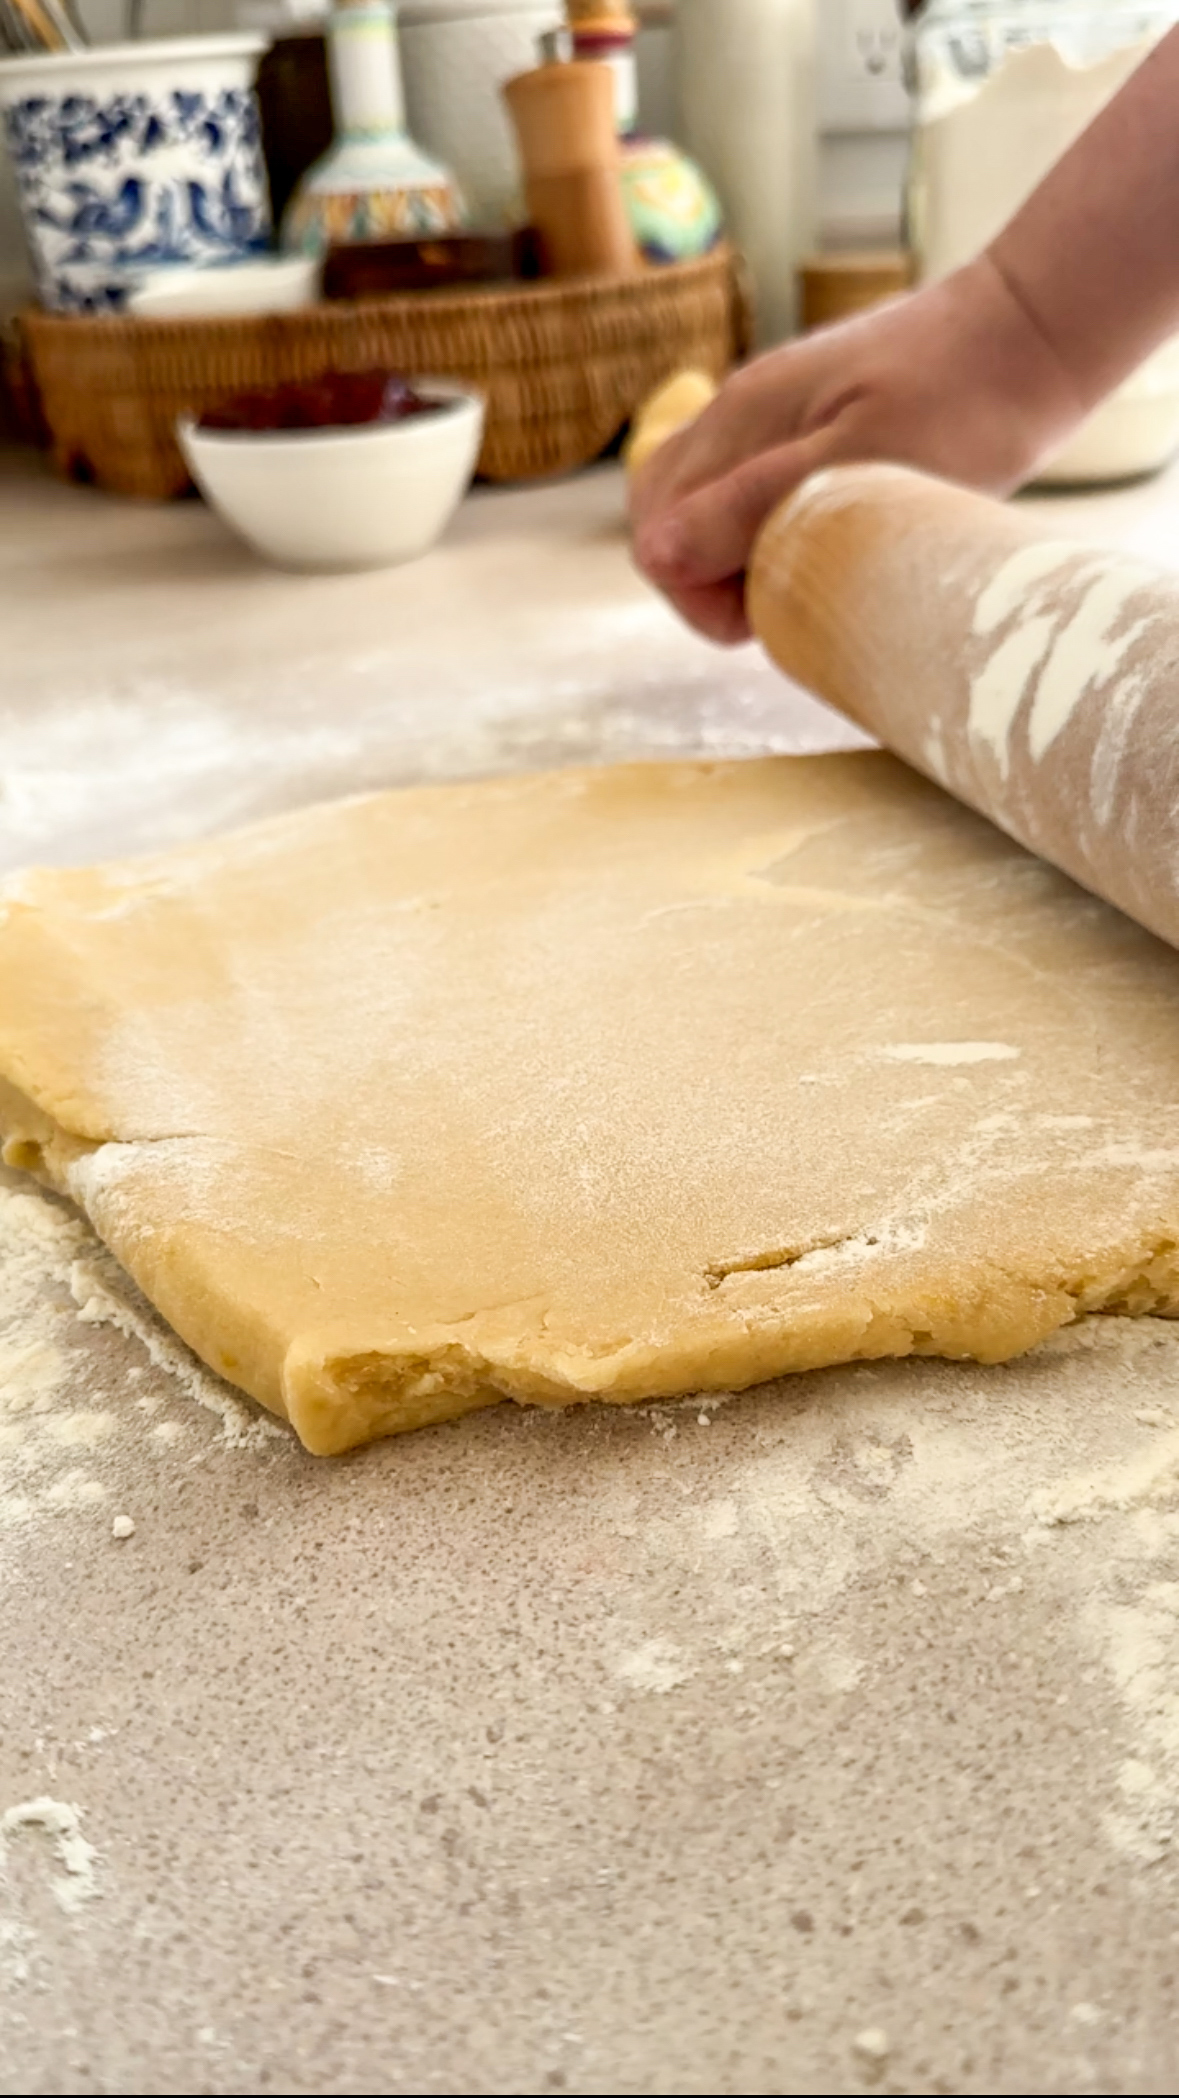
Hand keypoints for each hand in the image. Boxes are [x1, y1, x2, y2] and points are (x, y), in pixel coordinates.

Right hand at [629, 255, 1087, 644]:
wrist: (1033, 332)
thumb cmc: (965, 403)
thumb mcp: (859, 468)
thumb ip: (752, 506)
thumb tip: (657, 555)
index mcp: (740, 421)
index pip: (657, 535)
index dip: (701, 595)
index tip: (769, 612)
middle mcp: (737, 410)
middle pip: (661, 518)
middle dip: (704, 579)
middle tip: (787, 596)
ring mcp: (766, 411)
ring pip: (698, 503)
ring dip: (731, 556)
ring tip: (807, 570)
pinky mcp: (802, 418)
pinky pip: (741, 485)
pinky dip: (760, 527)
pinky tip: (819, 537)